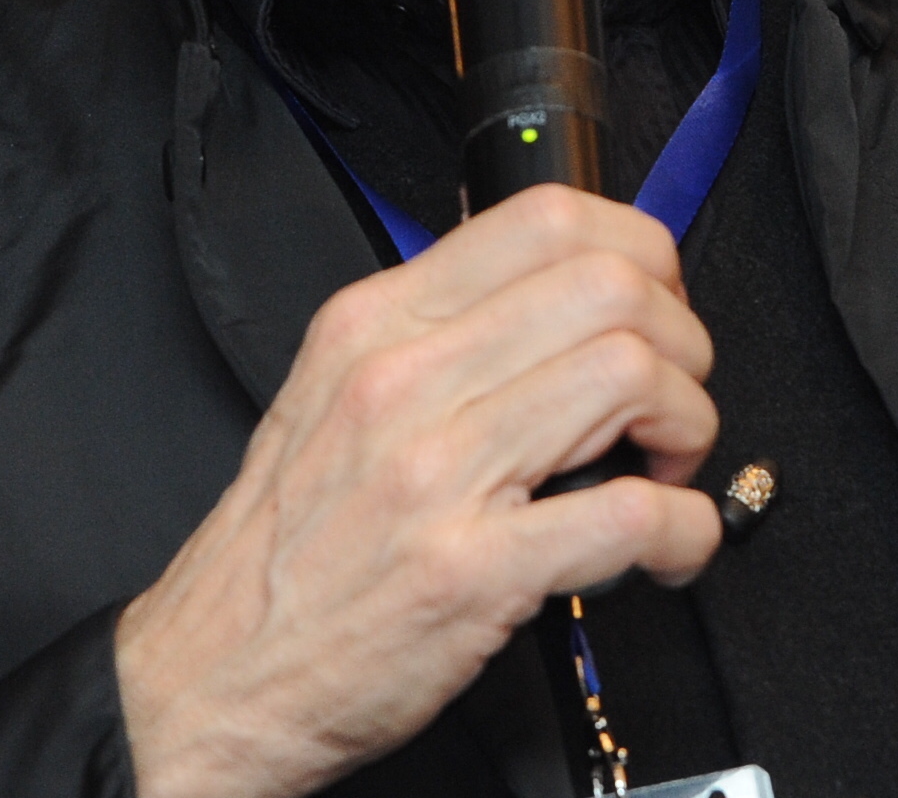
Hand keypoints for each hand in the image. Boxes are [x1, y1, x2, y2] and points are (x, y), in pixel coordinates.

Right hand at [113, 186, 723, 797]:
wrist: (208, 678)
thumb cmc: (282, 551)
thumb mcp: (332, 394)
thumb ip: (432, 333)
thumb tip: (544, 290)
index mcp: (376, 325)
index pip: (546, 219)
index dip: (638, 253)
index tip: (654, 303)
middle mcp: (405, 380)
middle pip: (610, 288)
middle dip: (681, 339)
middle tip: (672, 396)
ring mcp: (437, 473)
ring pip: (632, 378)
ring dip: (689, 424)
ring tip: (667, 468)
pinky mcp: (471, 573)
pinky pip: (631, 516)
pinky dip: (686, 529)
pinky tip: (672, 545)